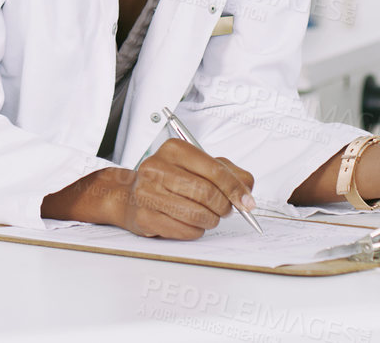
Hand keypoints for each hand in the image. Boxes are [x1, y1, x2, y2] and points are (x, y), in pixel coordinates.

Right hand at [114, 138, 255, 239]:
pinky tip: (191, 223)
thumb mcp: (201, 167)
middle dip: (224, 207)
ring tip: (208, 216)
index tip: (247, 203)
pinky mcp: (144, 216)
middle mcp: (156, 167)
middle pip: (206, 193)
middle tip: (225, 210)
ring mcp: (147, 193)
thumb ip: (230, 174)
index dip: (236, 189)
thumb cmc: (171, 179)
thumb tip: (247, 194)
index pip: (214, 170)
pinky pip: (184, 230)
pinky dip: (195, 231)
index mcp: (174, 149)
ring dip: (210, 220)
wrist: (132, 195)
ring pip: (197, 215)